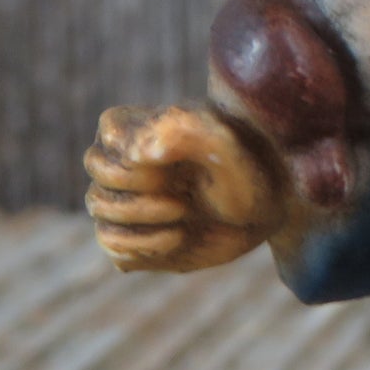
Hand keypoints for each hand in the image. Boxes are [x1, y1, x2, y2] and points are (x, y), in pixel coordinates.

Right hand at [83, 103, 290, 271]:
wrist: (271, 211)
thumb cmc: (252, 167)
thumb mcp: (231, 144)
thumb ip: (189, 134)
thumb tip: (138, 150)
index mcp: (148, 126)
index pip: (109, 134)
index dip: (138, 152)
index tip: (173, 163)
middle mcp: (131, 162)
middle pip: (99, 171)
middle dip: (138, 184)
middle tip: (182, 194)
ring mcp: (130, 199)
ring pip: (99, 207)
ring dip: (141, 215)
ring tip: (183, 212)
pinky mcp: (135, 235)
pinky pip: (111, 243)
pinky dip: (141, 243)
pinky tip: (178, 237)